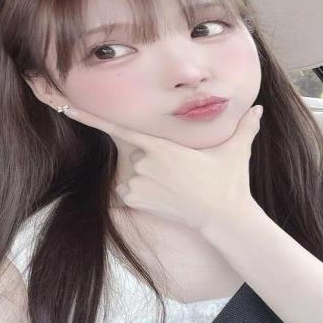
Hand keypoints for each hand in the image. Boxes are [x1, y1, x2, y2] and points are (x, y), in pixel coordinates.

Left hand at [62, 104, 263, 232]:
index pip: (116, 126)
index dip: (86, 115)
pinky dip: (143, 193)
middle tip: (179, 174)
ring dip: (148, 177)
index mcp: (161, 144)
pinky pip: (129, 191)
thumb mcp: (236, 149)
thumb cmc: (228, 180)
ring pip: (133, 174)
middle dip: (151, 159)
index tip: (63, 105)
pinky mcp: (134, 200)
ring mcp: (137, 183)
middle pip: (135, 153)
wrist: (223, 216)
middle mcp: (143, 161)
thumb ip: (245, 126)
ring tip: (176, 186)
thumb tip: (260, 109)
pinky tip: (167, 197)